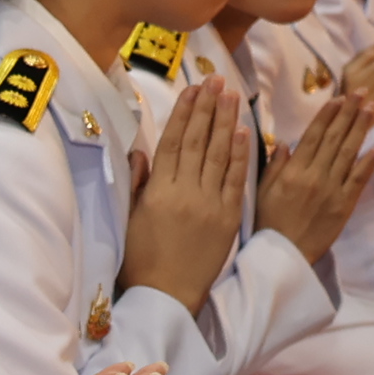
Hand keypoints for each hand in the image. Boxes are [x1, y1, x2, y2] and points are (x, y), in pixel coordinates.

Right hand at [116, 77, 248, 312]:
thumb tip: (142, 152)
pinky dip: (239, 154)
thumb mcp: (131, 220)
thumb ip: (139, 184)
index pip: (174, 142)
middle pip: (198, 141)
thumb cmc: (141, 262)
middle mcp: (185, 192)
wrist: (168, 296)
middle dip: (207, 107)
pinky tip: (242, 131)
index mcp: (158, 192)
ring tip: (231, 94)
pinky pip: (235, 179)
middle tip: (215, 79)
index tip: (192, 88)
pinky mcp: (227, 217)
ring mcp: (209, 203)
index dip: (184, 113)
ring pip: (218, 154)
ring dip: (225, 121)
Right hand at [252, 92, 373, 266]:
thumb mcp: (261, 193)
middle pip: (335, 139)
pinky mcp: (344, 205)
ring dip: (361, 129)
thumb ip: (275, 166)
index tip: (338, 98)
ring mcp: (333, 190)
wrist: (284, 255)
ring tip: (371, 109)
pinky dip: (368, 163)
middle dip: (349, 113)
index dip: (327, 116)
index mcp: (293, 173)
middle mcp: (315, 177)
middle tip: (361, 93)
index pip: (313, 137)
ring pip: (350, 153)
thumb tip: (286, 143)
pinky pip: (358, 180)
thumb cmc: (267, 224)